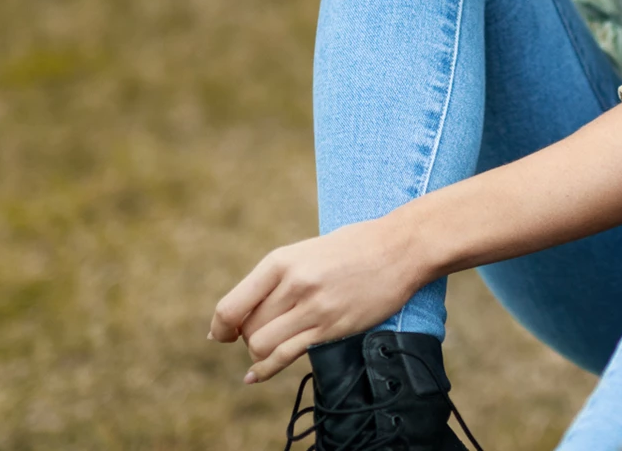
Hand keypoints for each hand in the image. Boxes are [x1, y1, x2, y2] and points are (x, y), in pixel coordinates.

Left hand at [209, 217, 423, 382]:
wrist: (401, 248)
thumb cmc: (354, 247)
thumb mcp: (306, 251)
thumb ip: (276, 278)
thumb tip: (240, 313)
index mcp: (281, 261)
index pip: (231, 306)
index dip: (221, 327)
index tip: (222, 334)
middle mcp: (293, 284)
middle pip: (247, 328)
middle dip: (247, 337)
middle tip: (263, 333)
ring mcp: (313, 308)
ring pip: (261, 345)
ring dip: (259, 352)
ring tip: (272, 345)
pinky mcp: (331, 327)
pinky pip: (285, 357)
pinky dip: (264, 371)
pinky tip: (255, 376)